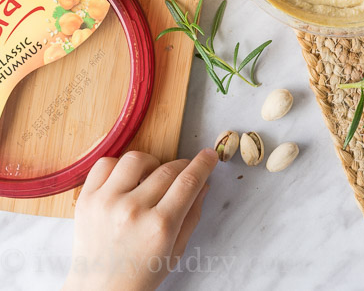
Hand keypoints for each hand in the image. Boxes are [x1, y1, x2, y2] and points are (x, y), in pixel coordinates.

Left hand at [62, 149, 217, 290]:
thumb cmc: (140, 274)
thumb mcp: (175, 251)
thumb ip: (192, 215)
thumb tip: (203, 184)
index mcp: (159, 227)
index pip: (188, 181)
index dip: (203, 164)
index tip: (208, 156)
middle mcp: (133, 211)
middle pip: (167, 169)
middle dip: (182, 166)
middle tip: (182, 172)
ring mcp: (107, 202)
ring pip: (136, 159)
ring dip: (150, 164)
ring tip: (150, 179)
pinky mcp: (87, 199)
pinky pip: (105, 164)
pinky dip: (118, 166)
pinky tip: (125, 180)